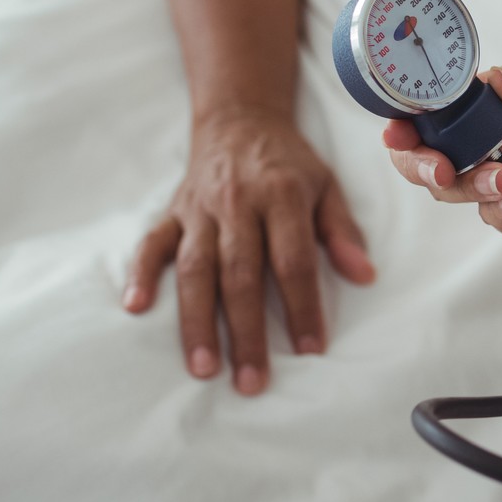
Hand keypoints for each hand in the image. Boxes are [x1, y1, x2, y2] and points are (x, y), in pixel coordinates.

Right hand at [125, 107, 374, 392]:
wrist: (240, 119)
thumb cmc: (289, 162)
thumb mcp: (327, 185)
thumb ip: (342, 231)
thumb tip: (365, 275)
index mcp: (282, 196)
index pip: (292, 261)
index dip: (302, 306)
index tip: (310, 349)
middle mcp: (238, 204)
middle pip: (240, 275)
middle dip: (245, 333)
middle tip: (252, 382)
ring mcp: (200, 210)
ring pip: (196, 269)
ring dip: (197, 321)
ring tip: (202, 367)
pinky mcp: (173, 212)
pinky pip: (152, 244)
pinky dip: (141, 274)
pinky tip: (136, 307)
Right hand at [382, 64, 501, 254]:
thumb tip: (499, 86)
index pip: (452, 99)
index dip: (421, 108)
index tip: (408, 119)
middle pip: (437, 147)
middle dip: (418, 155)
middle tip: (434, 164)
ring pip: (457, 186)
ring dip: (461, 185)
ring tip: (499, 181)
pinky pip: (497, 219)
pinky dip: (495, 212)